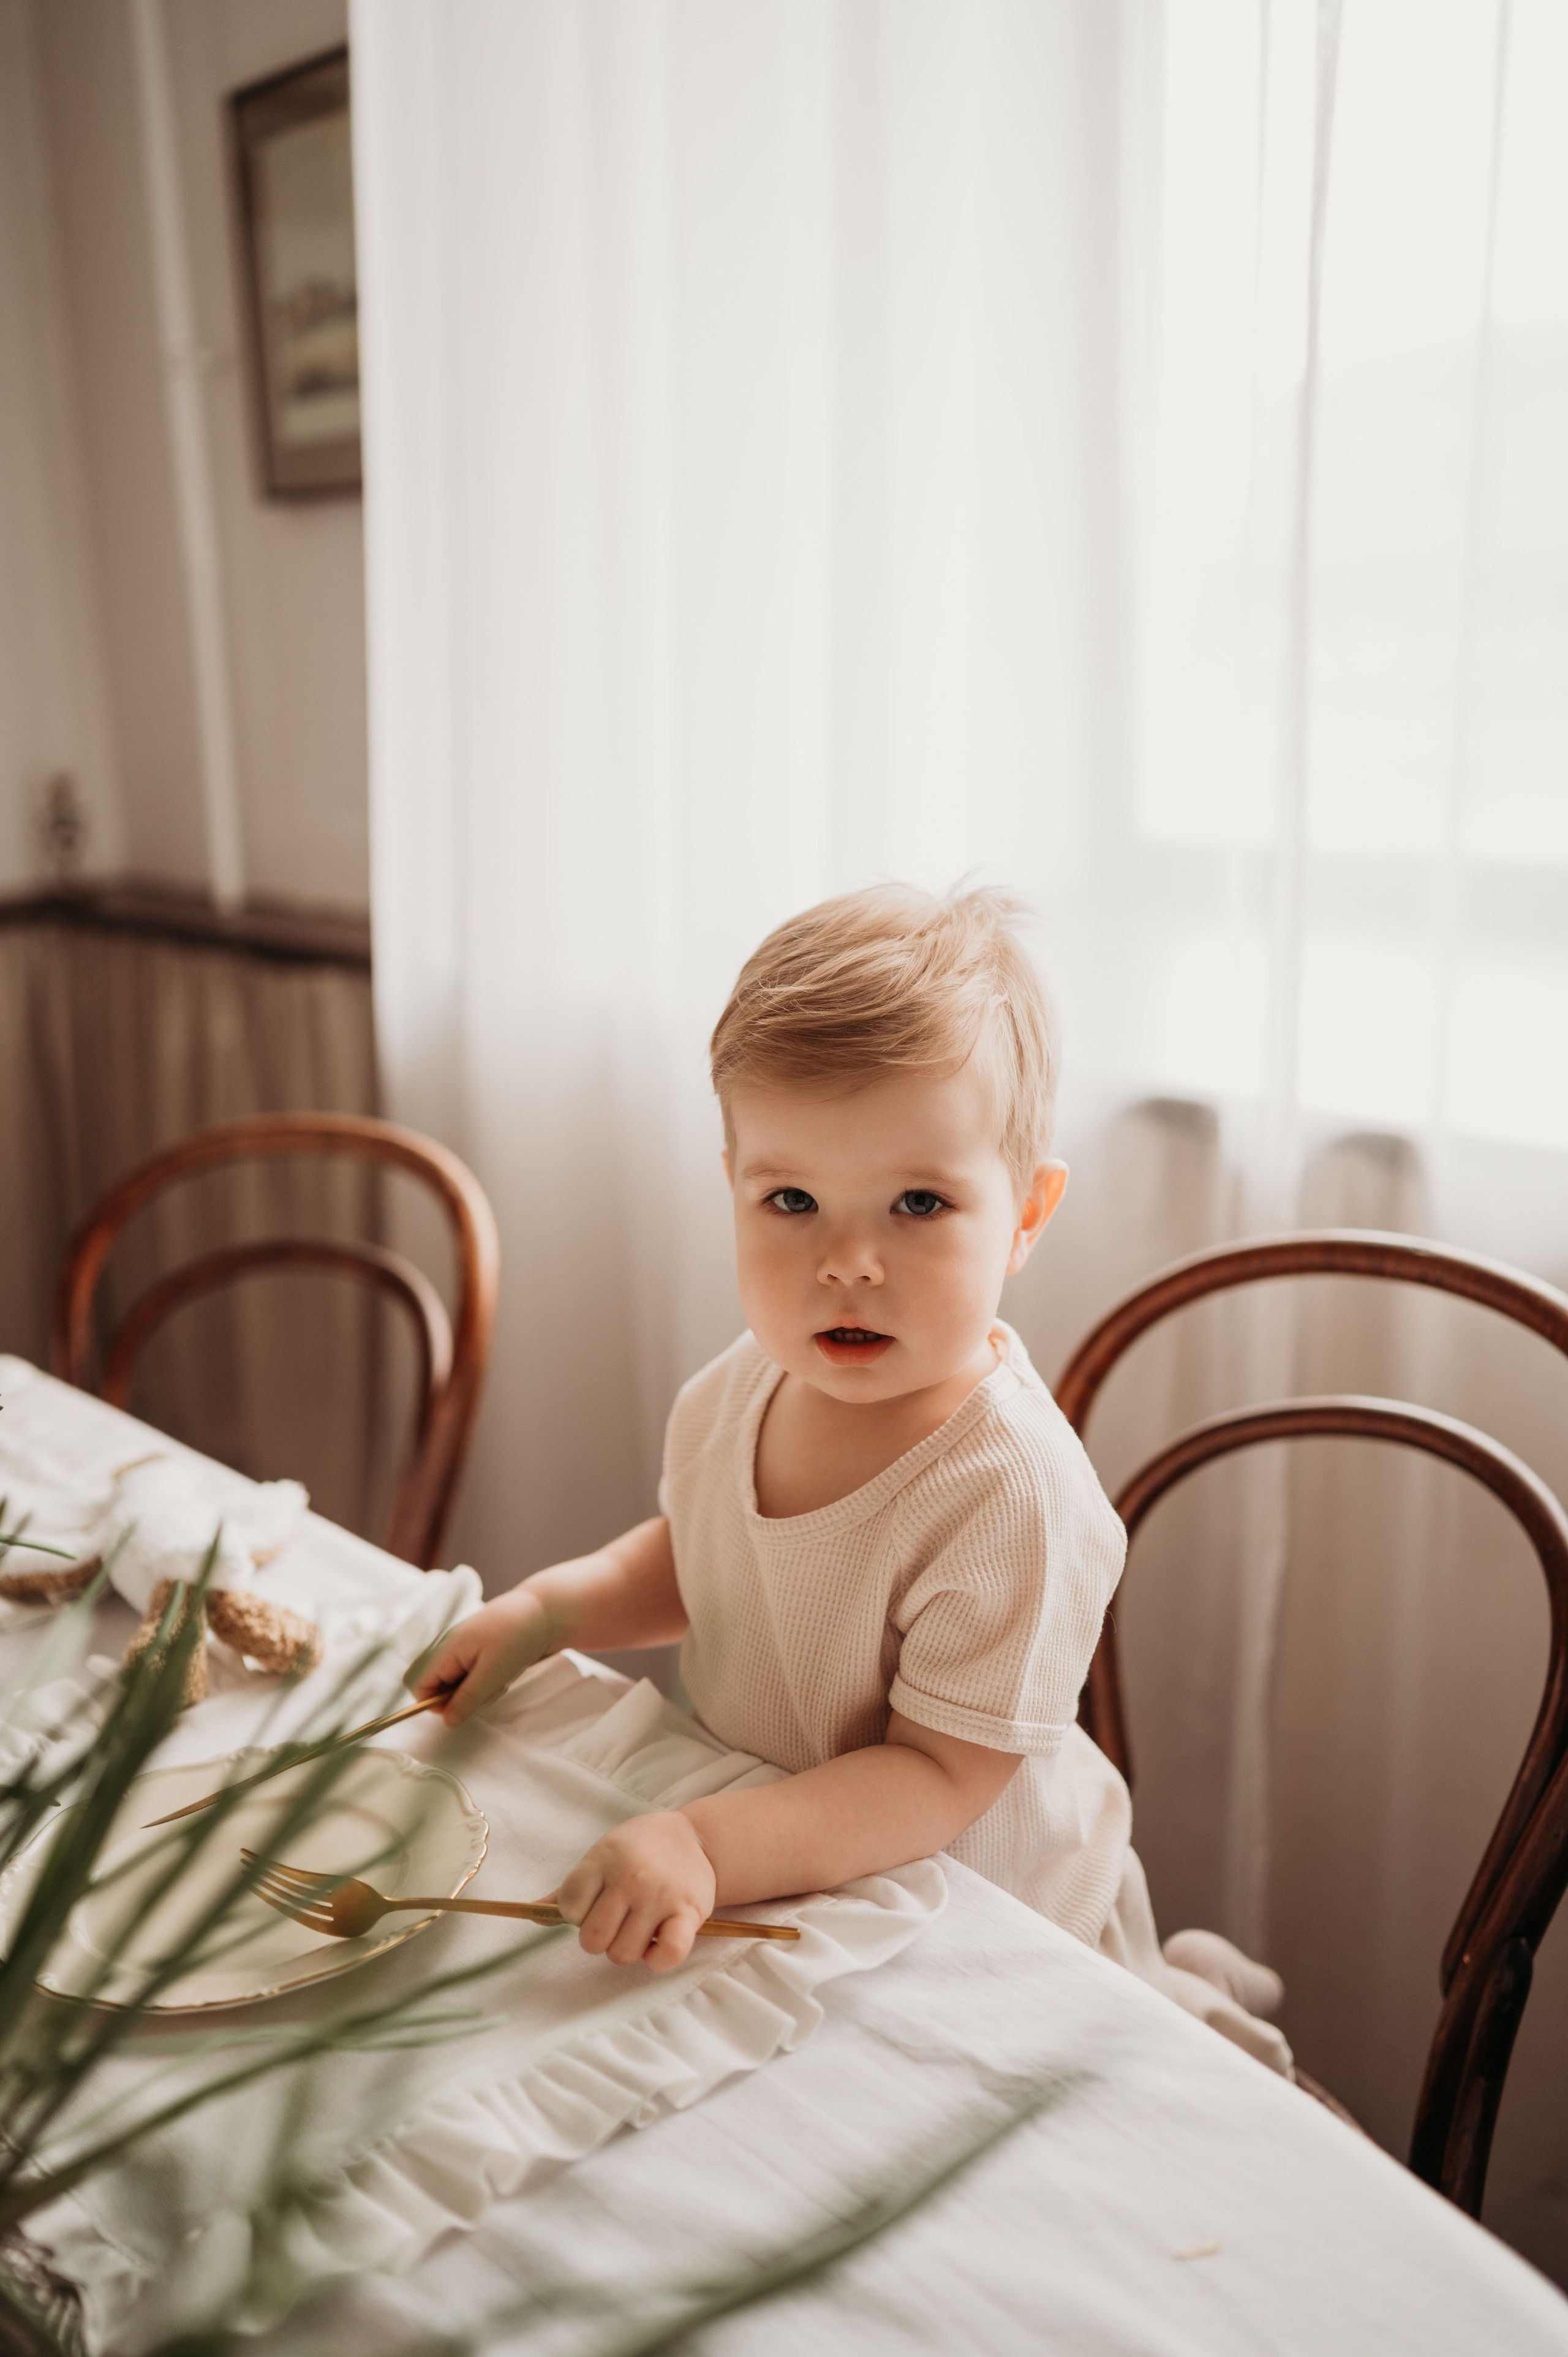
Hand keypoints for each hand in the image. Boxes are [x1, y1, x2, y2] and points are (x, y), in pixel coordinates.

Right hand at [409, 1586, 552, 1725]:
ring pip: (462, 1686)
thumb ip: (467, 1698)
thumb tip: (447, 1720)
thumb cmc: (518, 1635)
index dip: (434, 1702)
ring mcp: (467, 1651)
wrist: (544, 1611)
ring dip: (481, 1690)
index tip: (461, 1707)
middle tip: (489, 1688)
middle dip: (464, 1697)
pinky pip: (476, 1678)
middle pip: (441, 1688)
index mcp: (448, 1649)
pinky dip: (489, 1682)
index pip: (420, 1684)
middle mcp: (452, 1649)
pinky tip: (506, 1672)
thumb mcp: (492, 1672)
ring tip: (502, 1676)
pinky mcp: (481, 1654)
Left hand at [556, 1812, 716, 1972]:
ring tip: (638, 1927)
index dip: (577, 1914)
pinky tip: (658, 1943)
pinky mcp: (689, 1911)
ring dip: (627, 1949)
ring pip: (623, 1953)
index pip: (568, 1907)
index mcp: (602, 1861)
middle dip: (599, 1938)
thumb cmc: (637, 1851)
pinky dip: (657, 1959)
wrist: (693, 1838)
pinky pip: (667, 1954)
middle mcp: (629, 1877)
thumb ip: (570, 1889)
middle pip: (592, 1939)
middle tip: (616, 1921)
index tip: (593, 1905)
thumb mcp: (600, 1858)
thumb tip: (532, 1913)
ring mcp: (659, 1895)